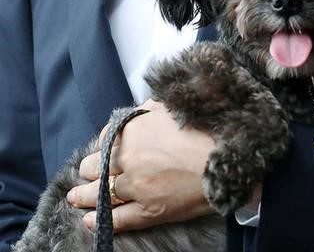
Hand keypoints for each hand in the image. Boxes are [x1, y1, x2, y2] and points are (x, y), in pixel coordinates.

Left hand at [66, 99, 214, 232]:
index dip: (103, 144)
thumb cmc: (203, 127)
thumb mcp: (173, 105)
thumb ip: (151, 108)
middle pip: (97, 165)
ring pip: (102, 193)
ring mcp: (137, 187)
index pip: (105, 137)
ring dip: (84, 195)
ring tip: (75, 197)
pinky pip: (118, 219)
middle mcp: (129, 158)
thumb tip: (142, 109)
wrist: (226, 157)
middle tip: (85, 172)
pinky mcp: (149, 210)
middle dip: (90, 168)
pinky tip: (88, 220)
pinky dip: (100, 220)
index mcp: (133, 130)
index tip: (104, 148)